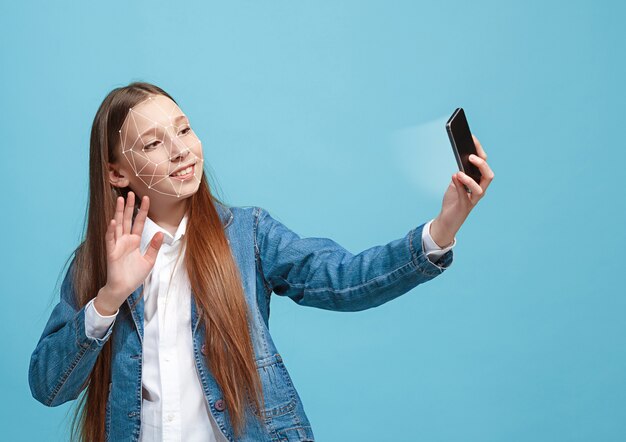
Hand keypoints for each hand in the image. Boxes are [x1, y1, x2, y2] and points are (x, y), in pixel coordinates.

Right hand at [94, 192, 163, 313]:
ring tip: (120, 200)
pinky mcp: (111, 252)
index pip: (139, 222)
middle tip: (131, 192)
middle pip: (127, 220)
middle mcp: (125, 240)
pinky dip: (111, 230)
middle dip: (129, 207)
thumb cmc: (134, 275)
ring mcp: (117, 245)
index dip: (142, 210)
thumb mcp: (149, 260)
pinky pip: (110, 239)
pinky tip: (113, 221)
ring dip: (119, 213)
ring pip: (117, 225)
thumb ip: (154, 247)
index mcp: (135, 241)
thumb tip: (161, 233)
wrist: (123, 289)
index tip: (146, 198)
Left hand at [430, 134, 494, 246]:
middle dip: (481, 165)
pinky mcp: (465, 207)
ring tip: (459, 172)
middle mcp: (480, 189)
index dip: (479, 149)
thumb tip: (460, 158)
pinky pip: (464, 196)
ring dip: (470, 179)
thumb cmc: (453, 199)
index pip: (483, 163)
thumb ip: (459, 172)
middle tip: (471, 157)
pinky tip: (454, 177)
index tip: (471, 136)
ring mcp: (473, 199)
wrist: (447, 219)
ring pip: (480, 189)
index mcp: (479, 181)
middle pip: (488, 175)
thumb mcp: (455, 182)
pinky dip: (459, 186)